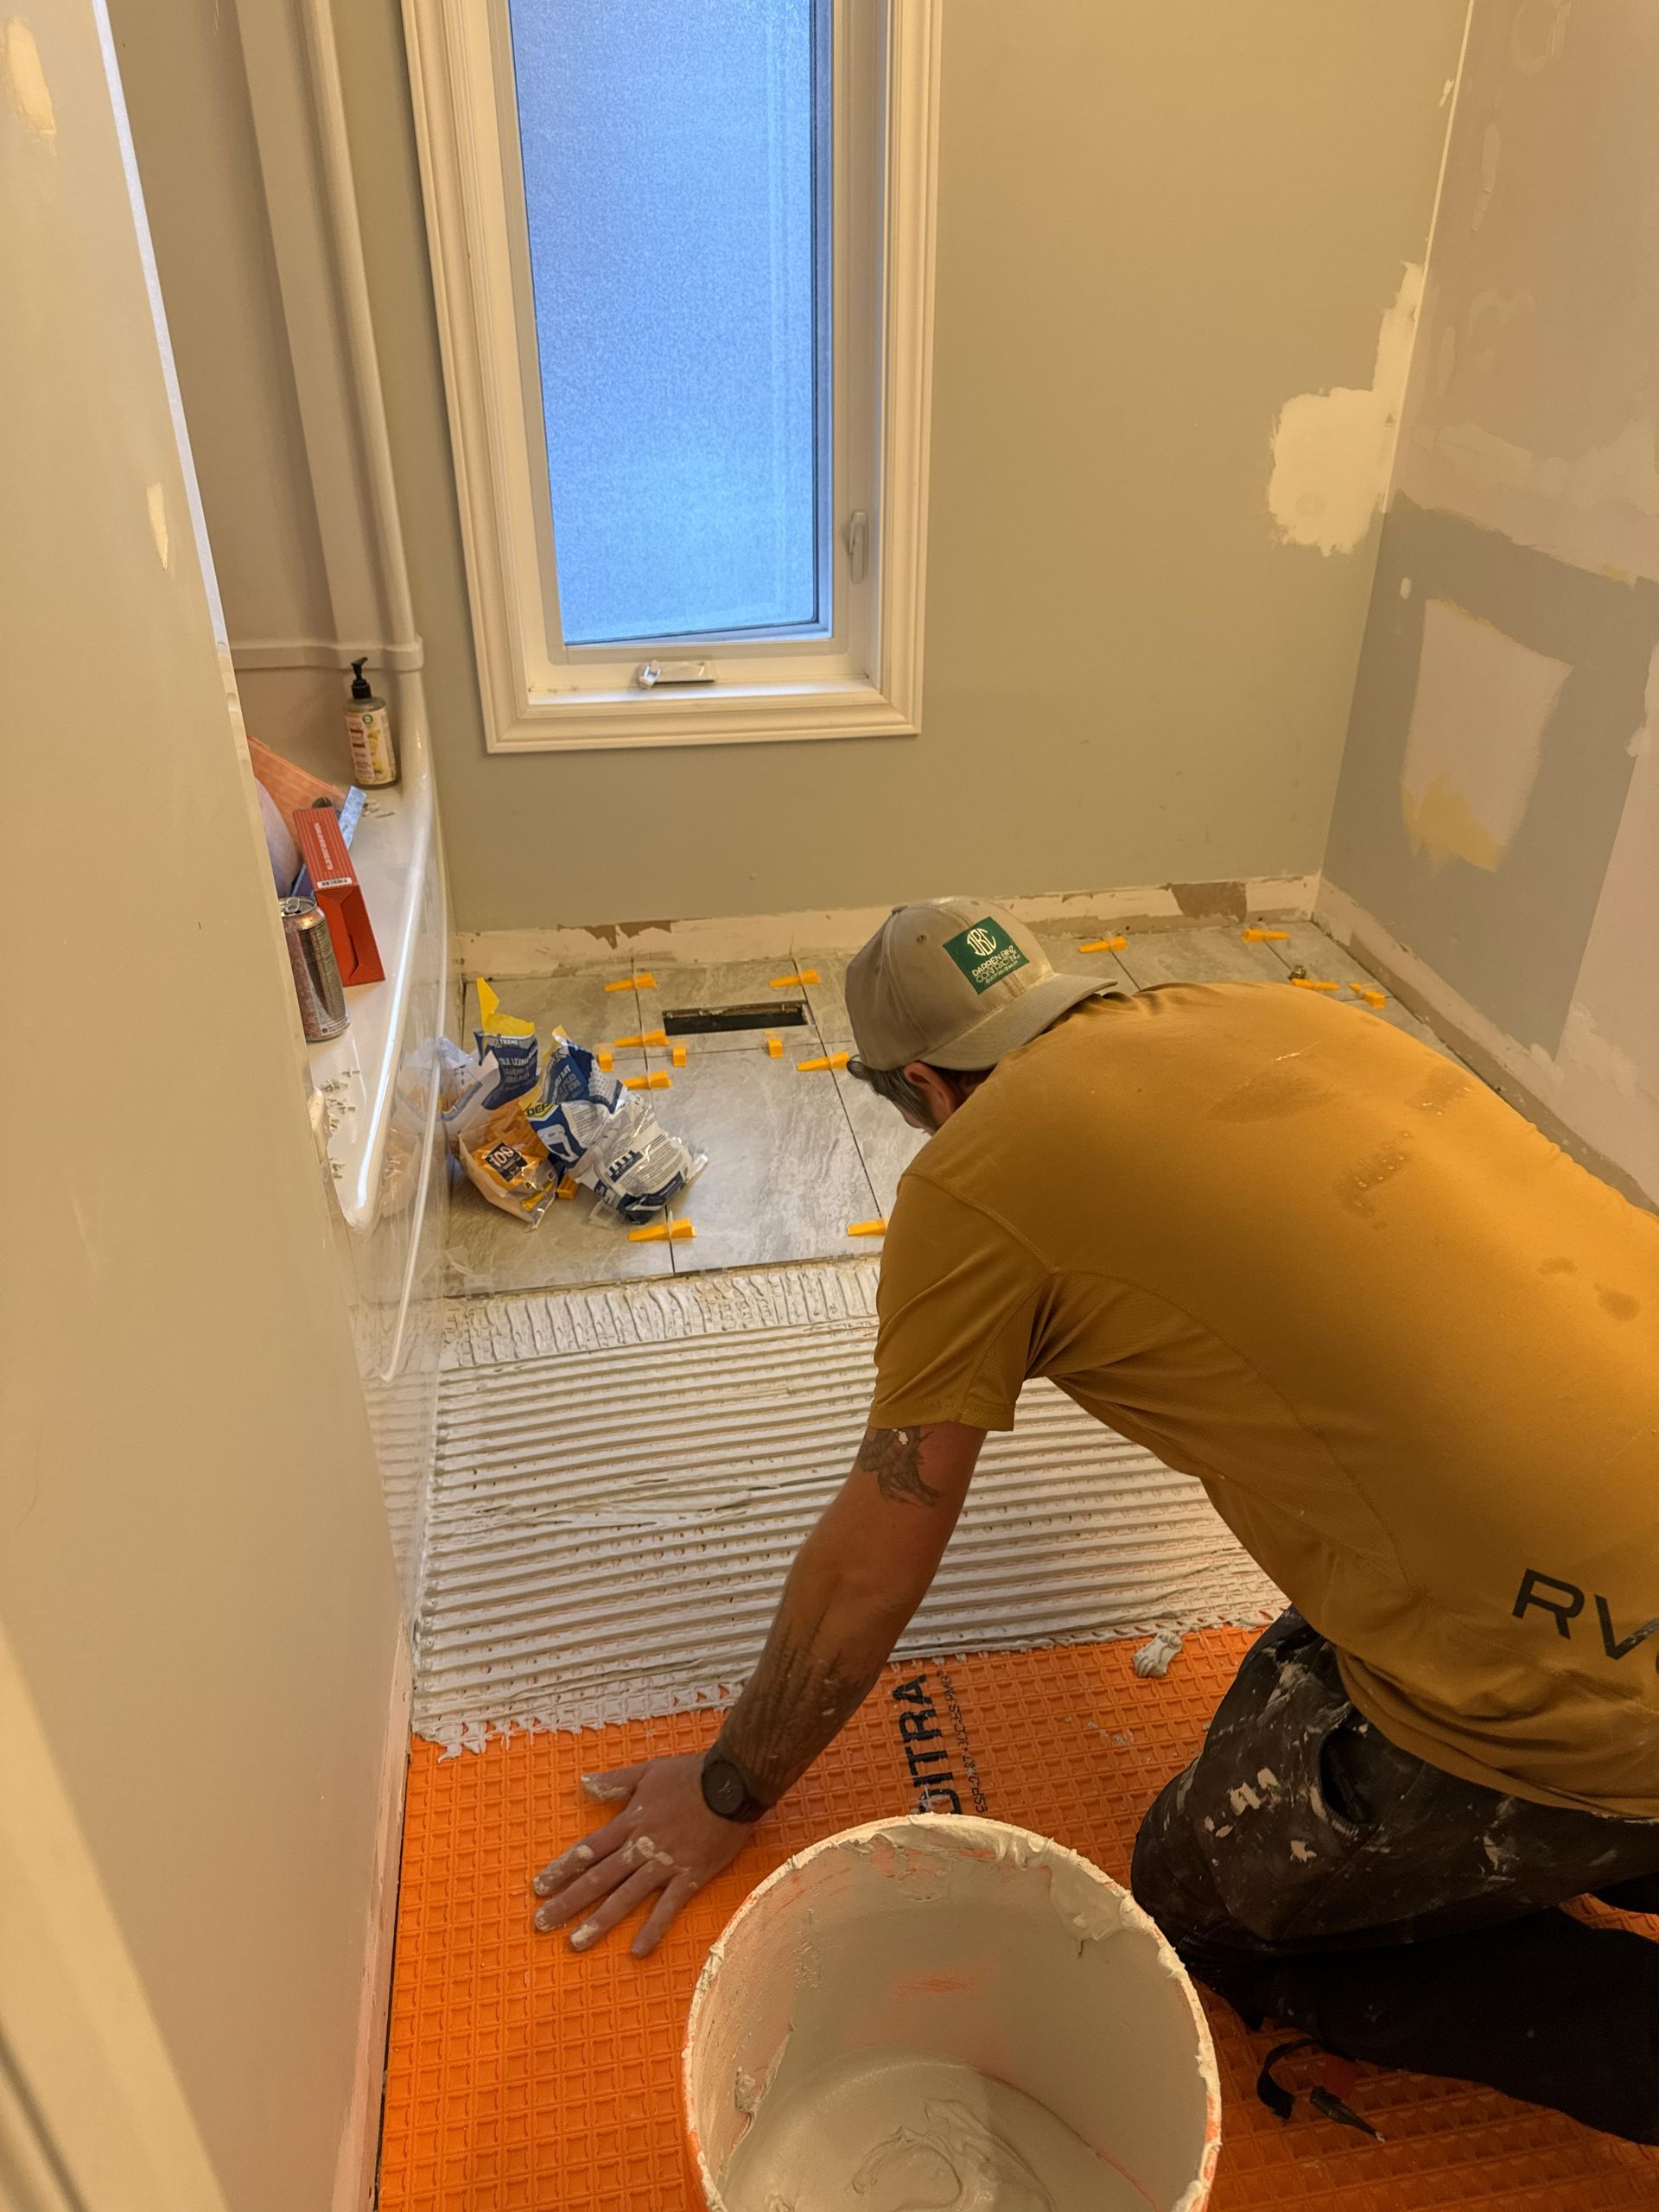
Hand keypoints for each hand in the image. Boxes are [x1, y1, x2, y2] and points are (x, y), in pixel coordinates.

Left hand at [530, 1753, 754, 1956]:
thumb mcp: (648, 1771)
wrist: (733, 1782)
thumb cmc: (690, 1774)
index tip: (539, 1887)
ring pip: (626, 1896)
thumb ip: (615, 1782)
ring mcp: (665, 1863)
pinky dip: (653, 1928)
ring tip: (576, 1943)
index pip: (589, 1849)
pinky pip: (669, 1907)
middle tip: (542, 1923)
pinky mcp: (690, 1876)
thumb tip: (584, 1784)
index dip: (563, 1869)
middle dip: (568, 1901)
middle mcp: (642, 1846)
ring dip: (599, 1921)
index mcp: (630, 1821)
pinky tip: (637, 1951)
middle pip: (599, 1878)